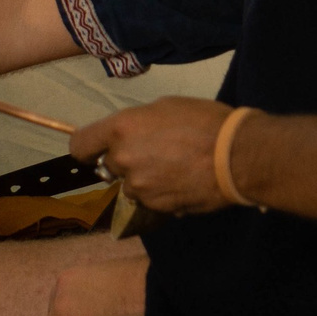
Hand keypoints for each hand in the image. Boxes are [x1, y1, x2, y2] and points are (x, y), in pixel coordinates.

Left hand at [68, 96, 235, 215]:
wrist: (237, 156)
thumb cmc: (205, 121)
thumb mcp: (165, 107)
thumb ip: (137, 124)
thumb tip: (130, 137)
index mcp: (121, 129)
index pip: (80, 145)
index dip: (87, 147)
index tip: (96, 148)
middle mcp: (123, 160)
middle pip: (108, 167)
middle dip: (124, 162)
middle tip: (153, 154)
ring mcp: (139, 187)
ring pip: (130, 186)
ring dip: (144, 180)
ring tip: (174, 169)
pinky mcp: (157, 207)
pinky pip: (150, 201)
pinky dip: (161, 194)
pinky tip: (183, 182)